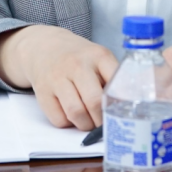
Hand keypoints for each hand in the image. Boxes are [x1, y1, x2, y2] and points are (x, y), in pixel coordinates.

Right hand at [0, 25, 117, 130]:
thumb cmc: (80, 58)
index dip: (120, 103)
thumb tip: (128, 105)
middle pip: (94, 102)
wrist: (46, 46)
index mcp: (98, 56)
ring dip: (86, 125)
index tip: (123, 114)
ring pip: (76, 113)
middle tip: (105, 124)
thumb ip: (113, 77)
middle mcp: (77, 65)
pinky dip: (68, 123)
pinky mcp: (43, 92)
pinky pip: (59, 119)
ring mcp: (58, 78)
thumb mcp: (99, 58)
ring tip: (89, 122)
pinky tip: (71, 115)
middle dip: (102, 120)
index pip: (115, 82)